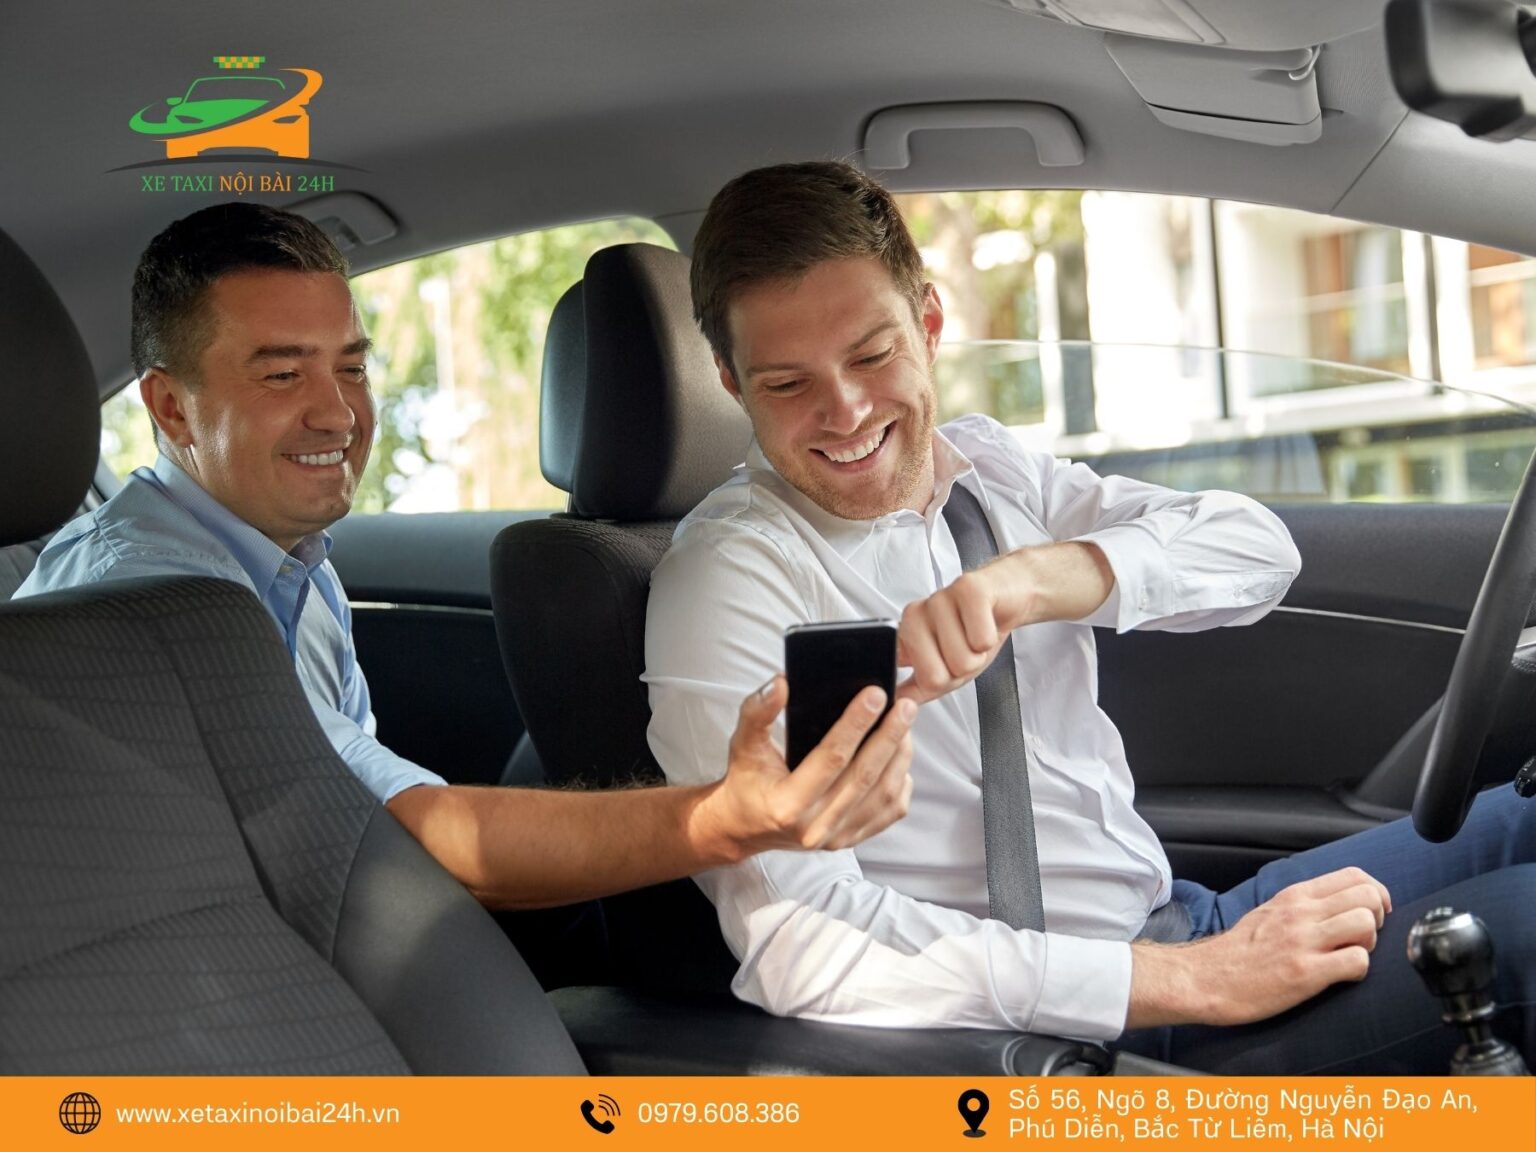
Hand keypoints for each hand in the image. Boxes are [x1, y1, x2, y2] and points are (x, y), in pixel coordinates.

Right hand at [701, 676, 915, 860]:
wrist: (746, 825)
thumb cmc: (747, 779)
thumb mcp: (743, 743)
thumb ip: (758, 711)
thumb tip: (781, 683)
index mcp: (787, 804)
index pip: (831, 758)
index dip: (856, 724)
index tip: (876, 694)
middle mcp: (813, 827)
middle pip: (864, 776)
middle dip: (889, 735)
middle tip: (906, 705)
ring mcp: (835, 838)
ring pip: (883, 794)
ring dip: (900, 756)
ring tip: (905, 725)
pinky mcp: (850, 840)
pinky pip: (889, 812)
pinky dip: (901, 782)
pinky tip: (899, 757)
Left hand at [896, 542, 1113, 705]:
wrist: (1006, 596)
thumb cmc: (974, 631)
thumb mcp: (945, 669)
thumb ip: (917, 688)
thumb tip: (897, 706)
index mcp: (903, 637)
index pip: (907, 682)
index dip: (939, 683)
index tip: (948, 664)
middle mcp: (913, 616)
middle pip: (934, 677)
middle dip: (960, 670)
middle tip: (966, 648)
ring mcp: (937, 599)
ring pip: (961, 659)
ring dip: (979, 653)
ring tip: (977, 633)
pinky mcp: (966, 588)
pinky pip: (981, 638)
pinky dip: (991, 637)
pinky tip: (988, 621)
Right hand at [1127, 867, 1392, 1028]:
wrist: (1206, 978)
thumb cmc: (1239, 952)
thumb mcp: (1270, 912)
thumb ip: (1304, 905)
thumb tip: (1339, 906)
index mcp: (1294, 896)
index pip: (1354, 875)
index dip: (1375, 894)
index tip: (1371, 914)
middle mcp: (1300, 912)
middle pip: (1368, 896)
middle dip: (1378, 918)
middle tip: (1362, 938)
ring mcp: (1303, 941)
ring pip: (1367, 923)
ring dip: (1369, 944)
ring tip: (1349, 955)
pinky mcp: (1305, 973)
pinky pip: (1357, 962)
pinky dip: (1358, 971)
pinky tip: (1340, 977)